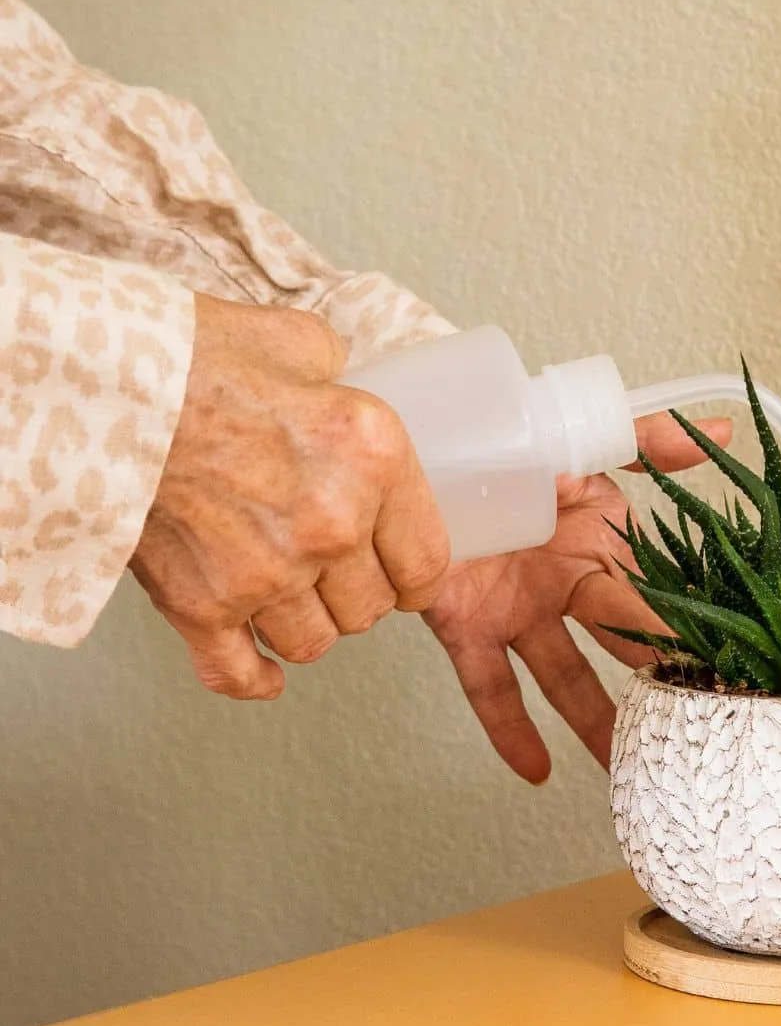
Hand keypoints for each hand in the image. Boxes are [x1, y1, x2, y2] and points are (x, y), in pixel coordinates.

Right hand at [130, 294, 449, 698]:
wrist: (107, 386)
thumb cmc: (200, 357)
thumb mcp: (305, 344)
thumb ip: (341, 381)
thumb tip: (338, 387)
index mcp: (372, 464)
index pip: (427, 563)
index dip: (418, 577)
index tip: (407, 577)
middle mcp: (329, 529)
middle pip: (370, 609)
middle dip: (359, 595)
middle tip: (340, 575)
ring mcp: (265, 576)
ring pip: (313, 643)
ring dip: (309, 626)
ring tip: (297, 600)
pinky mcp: (200, 605)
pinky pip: (238, 672)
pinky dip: (254, 680)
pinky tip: (267, 676)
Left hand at [423, 414, 731, 782]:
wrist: (433, 455)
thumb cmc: (511, 447)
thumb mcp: (584, 440)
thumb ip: (647, 438)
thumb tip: (721, 429)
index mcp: (603, 548)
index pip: (653, 594)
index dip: (685, 627)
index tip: (721, 663)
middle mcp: (569, 587)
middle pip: (618, 642)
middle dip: (654, 682)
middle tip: (690, 723)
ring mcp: (521, 613)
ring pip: (564, 677)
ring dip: (595, 724)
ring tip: (627, 771)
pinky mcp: (469, 628)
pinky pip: (490, 684)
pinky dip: (509, 728)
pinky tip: (535, 769)